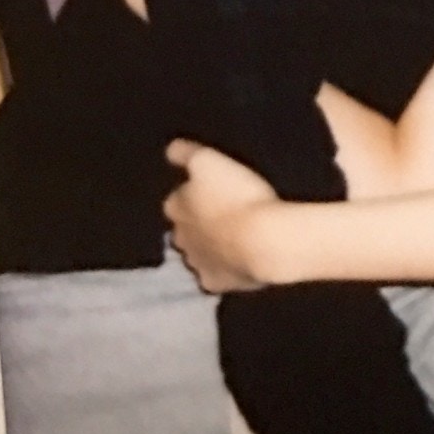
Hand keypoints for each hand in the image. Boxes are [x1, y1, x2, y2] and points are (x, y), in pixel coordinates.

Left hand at [163, 138, 281, 291]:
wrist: (264, 240)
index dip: (192, 194)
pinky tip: (238, 260)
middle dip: (197, 223)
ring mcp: (197, 263)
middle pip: (184, 228)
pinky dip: (223, 268)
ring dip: (209, 245)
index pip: (175, 199)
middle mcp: (179, 238)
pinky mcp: (216, 283)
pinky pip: (215, 274)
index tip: (210, 190)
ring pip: (197, 253)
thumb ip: (186, 154)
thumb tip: (169, 149)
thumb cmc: (237, 194)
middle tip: (223, 213)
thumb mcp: (210, 160)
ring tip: (233, 236)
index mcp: (176, 207)